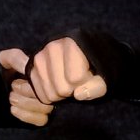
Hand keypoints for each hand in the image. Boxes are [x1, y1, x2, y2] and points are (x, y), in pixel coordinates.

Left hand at [0, 49, 54, 125]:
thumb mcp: (0, 60)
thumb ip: (16, 57)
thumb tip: (31, 63)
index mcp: (36, 71)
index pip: (50, 78)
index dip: (35, 82)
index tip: (16, 81)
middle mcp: (41, 86)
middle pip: (50, 95)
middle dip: (29, 94)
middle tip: (12, 89)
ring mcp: (38, 103)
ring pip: (47, 109)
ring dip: (27, 105)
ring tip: (10, 98)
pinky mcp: (34, 118)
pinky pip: (42, 120)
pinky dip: (28, 115)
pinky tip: (13, 109)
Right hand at [23, 30, 139, 105]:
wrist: (91, 59)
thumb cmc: (100, 67)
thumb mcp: (107, 77)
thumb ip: (98, 87)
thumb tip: (79, 94)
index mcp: (74, 42)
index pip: (75, 78)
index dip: (86, 84)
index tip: (90, 76)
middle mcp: (54, 45)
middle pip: (62, 88)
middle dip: (73, 91)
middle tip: (79, 83)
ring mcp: (41, 55)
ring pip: (50, 92)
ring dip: (62, 95)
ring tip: (70, 84)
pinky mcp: (33, 66)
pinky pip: (39, 92)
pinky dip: (50, 96)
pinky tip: (59, 86)